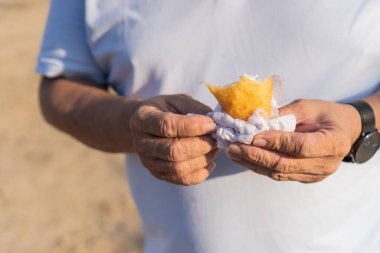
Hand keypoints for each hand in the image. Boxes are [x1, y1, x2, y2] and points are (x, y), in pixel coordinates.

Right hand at [129, 94, 218, 185]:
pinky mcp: (158, 174)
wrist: (146, 127)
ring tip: (215, 148)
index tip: (212, 124)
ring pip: (178, 168)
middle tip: (217, 138)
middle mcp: (141, 143)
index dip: (192, 126)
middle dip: (201, 145)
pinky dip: (201, 173)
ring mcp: (148, 162)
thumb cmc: (164, 110)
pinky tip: (210, 162)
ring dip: (203, 159)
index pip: (166, 125)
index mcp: (143, 119)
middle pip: (173, 150)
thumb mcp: (177, 100)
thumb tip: (216, 120)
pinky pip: (182, 179)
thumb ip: (195, 108)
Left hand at [227, 99, 361, 182]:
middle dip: (256, 155)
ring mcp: (316, 174)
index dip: (276, 142)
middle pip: (285, 164)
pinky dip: (260, 167)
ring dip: (253, 163)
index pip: (300, 146)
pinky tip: (245, 158)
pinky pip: (280, 175)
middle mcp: (326, 163)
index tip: (253, 136)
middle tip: (234, 146)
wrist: (344, 130)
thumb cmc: (327, 114)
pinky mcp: (306, 178)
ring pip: (279, 173)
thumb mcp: (308, 106)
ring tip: (233, 152)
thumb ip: (285, 114)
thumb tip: (256, 119)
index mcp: (333, 142)